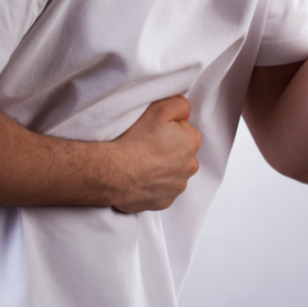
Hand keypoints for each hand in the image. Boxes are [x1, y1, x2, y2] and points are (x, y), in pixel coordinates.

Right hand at [110, 95, 201, 212]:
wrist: (115, 171)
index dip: (168, 129)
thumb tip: (185, 113)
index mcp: (192, 142)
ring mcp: (177, 187)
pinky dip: (153, 185)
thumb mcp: (160, 108)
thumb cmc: (136, 140)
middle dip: (167, 149)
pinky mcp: (164, 202)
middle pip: (181, 153)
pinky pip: (161, 190)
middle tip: (146, 146)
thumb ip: (180, 105)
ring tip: (141, 163)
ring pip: (172, 173)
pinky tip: (139, 177)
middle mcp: (190, 166)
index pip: (185, 131)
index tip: (154, 131)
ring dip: (161, 168)